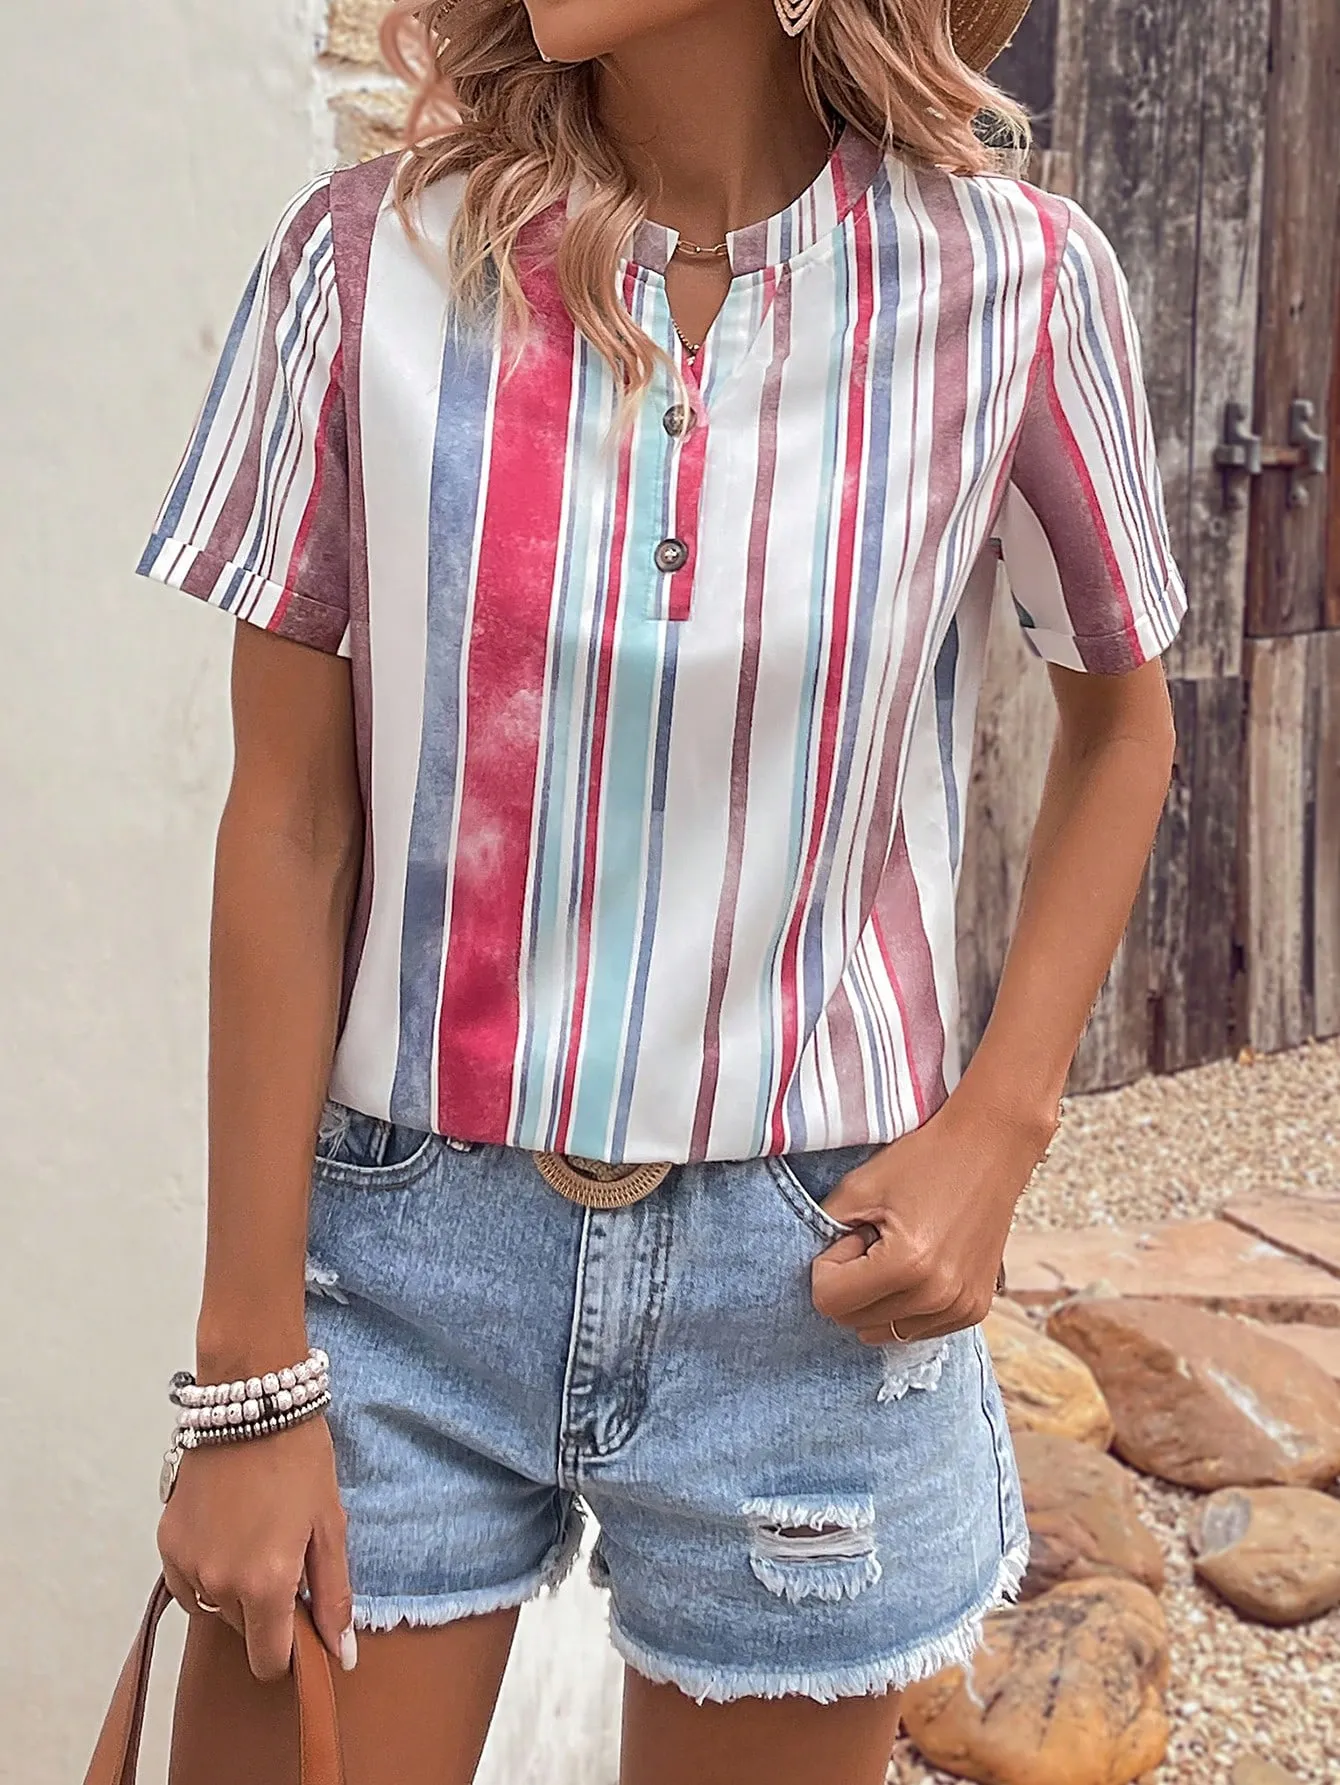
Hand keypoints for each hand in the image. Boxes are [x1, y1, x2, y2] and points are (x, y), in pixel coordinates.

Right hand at [158, 1416, 354, 1680]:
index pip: (268, 1662)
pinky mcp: (167, 1543)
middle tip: (287, 1558)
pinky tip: (229, 1534)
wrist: (252, 1402)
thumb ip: (333, 1596)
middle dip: (267, 1611)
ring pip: (215, 1608)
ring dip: (236, 1592)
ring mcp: (188, 1564)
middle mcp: (220, 1583)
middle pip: (244, 1633)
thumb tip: (341, 1654)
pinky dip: (207, 1572)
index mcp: (266, 1585)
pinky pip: (187, 1583)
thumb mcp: (330, 1526)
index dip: (290, 1650)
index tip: (302, 1618)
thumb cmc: (299, 1459)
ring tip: (257, 1538)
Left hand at [810, 1092, 1056, 1345]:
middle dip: (852, 1282)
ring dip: (878, 1296)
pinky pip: (916, 1328)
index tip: (853, 1234)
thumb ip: (824, 1232)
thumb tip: (816, 1271)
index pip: (829, 1301)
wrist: (989, 1149)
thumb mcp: (859, 1188)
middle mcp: (937, 1296)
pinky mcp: (975, 1309)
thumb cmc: (923, 1160)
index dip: (829, 1265)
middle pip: (853, 1321)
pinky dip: (905, 1303)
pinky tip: (921, 1263)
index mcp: (906, 1265)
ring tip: (898, 1250)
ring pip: (883, 1331)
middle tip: (875, 1238)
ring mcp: (961, 1307)